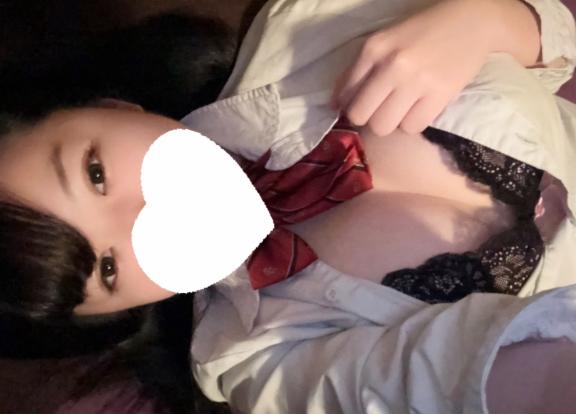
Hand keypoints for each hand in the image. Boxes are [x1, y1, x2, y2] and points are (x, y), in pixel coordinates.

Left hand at [331, 0, 538, 135]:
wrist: (473, 20)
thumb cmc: (423, 31)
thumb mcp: (385, 41)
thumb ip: (359, 70)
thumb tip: (336, 104)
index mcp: (373, 48)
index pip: (345, 94)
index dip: (349, 106)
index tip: (360, 107)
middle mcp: (392, 65)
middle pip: (361, 116)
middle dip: (367, 118)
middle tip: (381, 111)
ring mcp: (417, 81)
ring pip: (385, 126)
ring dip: (391, 122)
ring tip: (402, 108)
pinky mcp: (441, 94)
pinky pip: (413, 127)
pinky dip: (413, 123)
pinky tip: (419, 108)